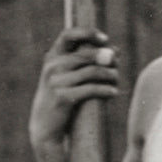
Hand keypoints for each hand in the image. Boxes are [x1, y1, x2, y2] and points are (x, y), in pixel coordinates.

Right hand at [29, 28, 118, 147]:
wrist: (44, 128)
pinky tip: (114, 92)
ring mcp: (56, 82)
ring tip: (117, 80)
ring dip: (110, 75)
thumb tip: (114, 51)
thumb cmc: (60, 100)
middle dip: (106, 59)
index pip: (68, 35)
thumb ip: (85, 63)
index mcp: (51, 58)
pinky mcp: (63, 97)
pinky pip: (92, 89)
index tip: (105, 39)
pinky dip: (106, 90)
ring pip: (92, 71)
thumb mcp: (66, 78)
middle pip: (86, 54)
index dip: (88, 33)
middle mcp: (52, 67)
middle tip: (117, 65)